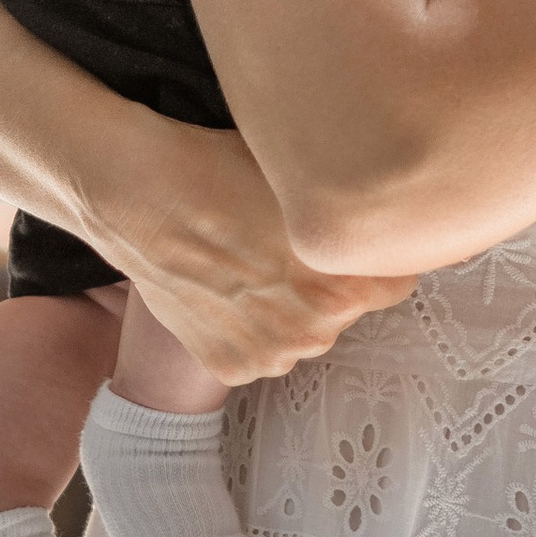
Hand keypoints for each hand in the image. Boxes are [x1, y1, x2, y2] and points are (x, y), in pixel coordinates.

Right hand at [85, 114, 412, 383]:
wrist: (137, 192)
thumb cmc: (222, 169)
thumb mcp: (310, 178)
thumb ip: (357, 212)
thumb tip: (396, 208)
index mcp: (347, 286)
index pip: (398, 276)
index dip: (375, 250)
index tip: (352, 231)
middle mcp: (316, 333)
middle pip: (349, 307)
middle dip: (331, 280)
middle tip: (287, 241)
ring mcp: (271, 356)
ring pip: (305, 329)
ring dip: (291, 306)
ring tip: (250, 261)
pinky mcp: (231, 367)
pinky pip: (262, 347)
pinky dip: (250, 325)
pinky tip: (225, 285)